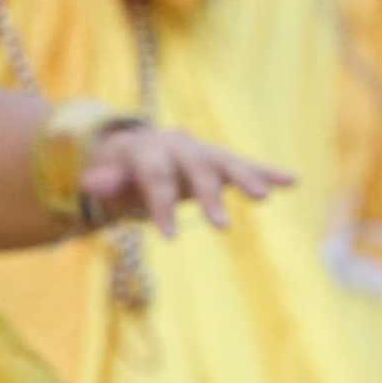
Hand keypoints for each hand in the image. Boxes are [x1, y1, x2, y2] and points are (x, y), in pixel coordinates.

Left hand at [77, 123, 285, 235]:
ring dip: (245, 179)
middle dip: (208, 197)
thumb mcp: (110, 178)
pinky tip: (292, 180)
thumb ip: (105, 182)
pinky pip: (247, 164)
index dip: (161, 207)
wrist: (138, 148)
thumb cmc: (122, 173)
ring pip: (225, 162)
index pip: (155, 179)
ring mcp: (203, 150)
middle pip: (195, 170)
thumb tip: (88, 183)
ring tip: (263, 197)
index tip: (169, 237)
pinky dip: (268, 172)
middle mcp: (179, 145)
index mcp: (148, 151)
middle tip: (221, 226)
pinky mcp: (221, 158)